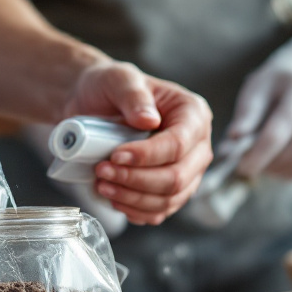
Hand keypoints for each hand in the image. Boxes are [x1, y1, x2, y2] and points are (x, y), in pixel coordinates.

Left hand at [64, 61, 213, 224]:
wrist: (94, 104)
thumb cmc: (110, 88)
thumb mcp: (118, 79)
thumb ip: (133, 95)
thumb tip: (149, 120)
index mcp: (193, 114)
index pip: (178, 144)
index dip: (147, 156)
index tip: (115, 156)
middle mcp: (197, 145)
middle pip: (177, 177)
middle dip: (136, 180)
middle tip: (102, 172)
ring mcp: (187, 172)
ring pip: (168, 199)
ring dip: (132, 198)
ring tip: (102, 185)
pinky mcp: (170, 191)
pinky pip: (159, 212)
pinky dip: (135, 210)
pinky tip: (113, 199)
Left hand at [229, 26, 291, 183]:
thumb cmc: (276, 84)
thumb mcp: (257, 87)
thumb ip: (246, 113)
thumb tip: (234, 139)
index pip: (282, 128)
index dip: (261, 152)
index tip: (242, 167)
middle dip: (271, 163)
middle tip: (250, 167)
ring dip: (283, 171)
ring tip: (265, 164)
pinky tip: (283, 167)